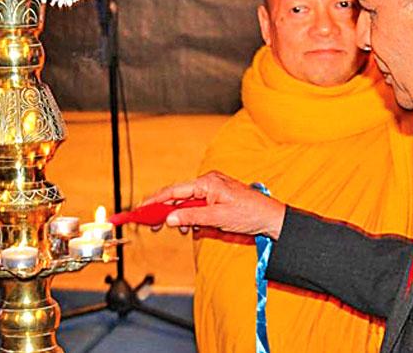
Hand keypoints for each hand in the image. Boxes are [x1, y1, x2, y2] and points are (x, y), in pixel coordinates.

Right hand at [142, 171, 286, 238]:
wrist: (272, 218)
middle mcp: (208, 183)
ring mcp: (213, 190)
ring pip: (187, 203)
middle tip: (153, 226)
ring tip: (181, 231)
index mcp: (207, 182)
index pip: (174, 190)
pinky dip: (193, 218)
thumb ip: (192, 217)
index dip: (155, 200)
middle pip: (178, 196)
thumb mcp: (218, 218)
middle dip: (165, 211)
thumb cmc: (250, 214)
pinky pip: (198, 207)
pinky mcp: (217, 199)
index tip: (140, 208)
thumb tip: (170, 218)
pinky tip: (194, 228)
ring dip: (181, 217)